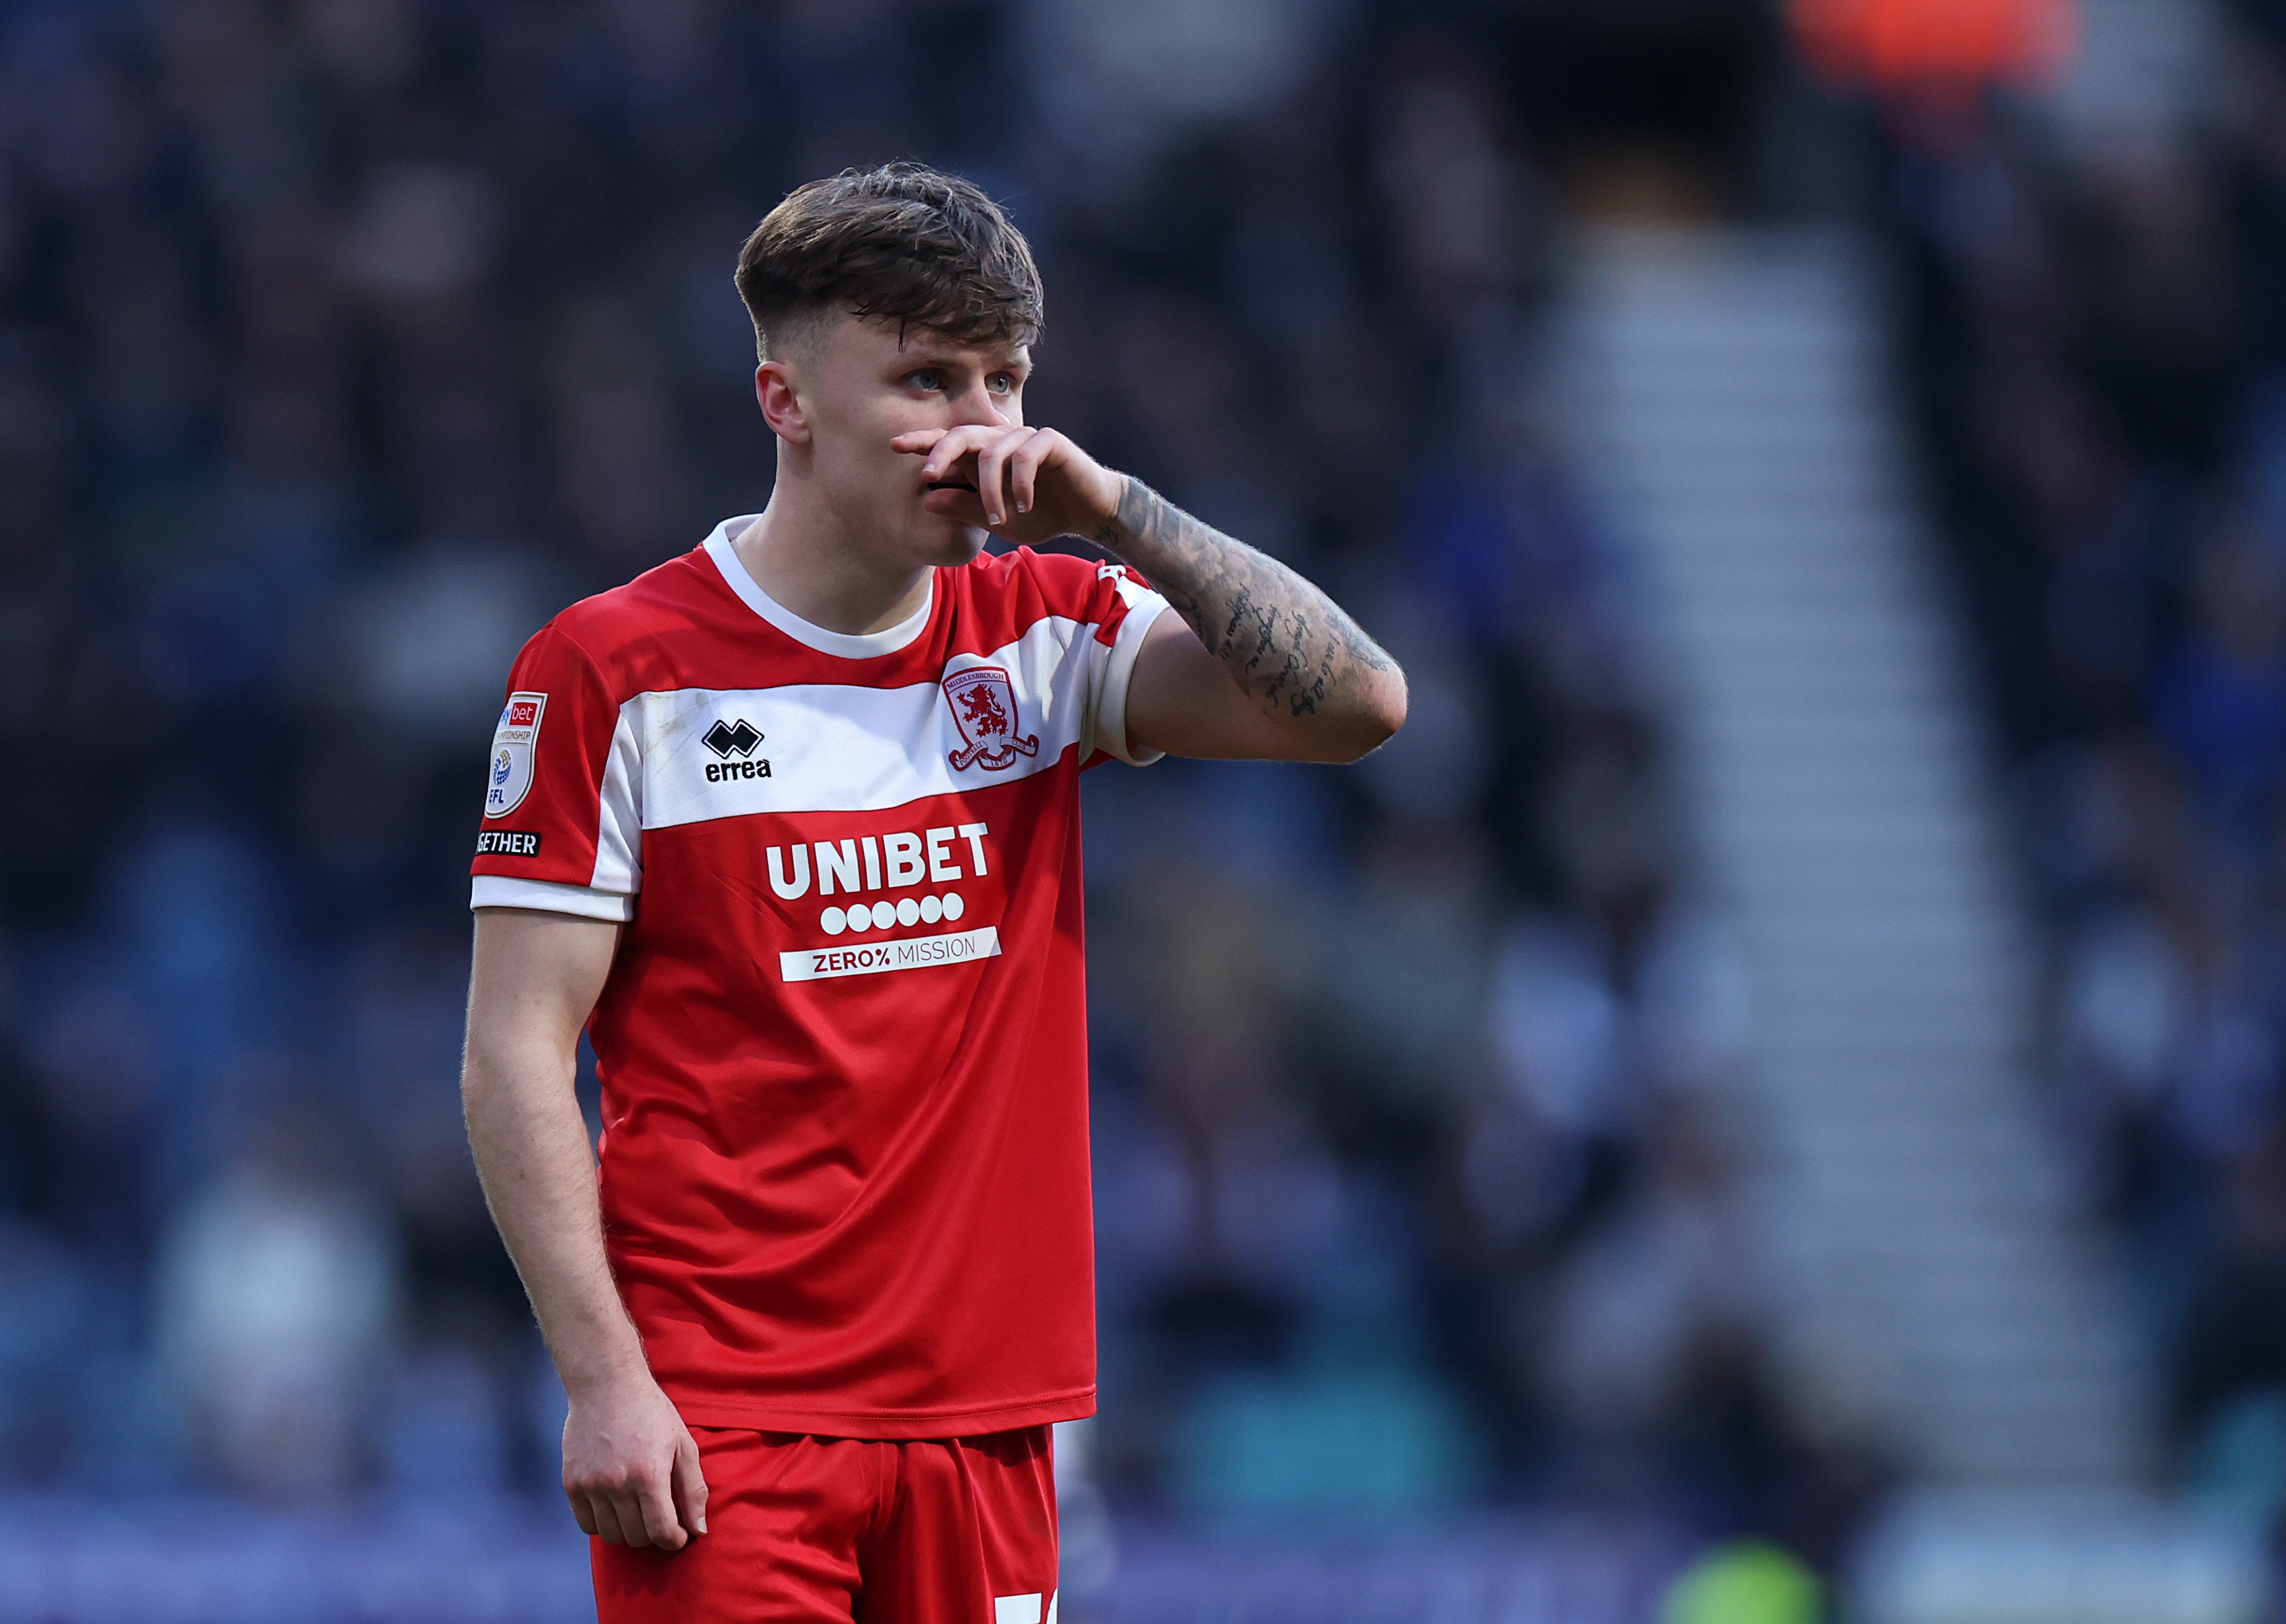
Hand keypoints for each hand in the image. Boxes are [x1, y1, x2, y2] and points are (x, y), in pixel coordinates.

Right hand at [562, 1371, 708, 1550]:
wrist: (606, 1385)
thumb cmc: (651, 1413)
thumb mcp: (683, 1445)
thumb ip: (694, 1490)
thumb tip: (699, 1529)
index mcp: (649, 1475)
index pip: (661, 1532)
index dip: (674, 1540)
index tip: (679, 1534)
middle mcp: (617, 1484)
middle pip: (637, 1538)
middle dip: (654, 1536)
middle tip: (661, 1519)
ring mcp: (591, 1485)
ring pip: (611, 1535)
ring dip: (629, 1531)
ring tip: (638, 1512)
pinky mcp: (572, 1483)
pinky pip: (586, 1524)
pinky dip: (603, 1524)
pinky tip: (615, 1507)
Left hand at [891, 424, 1123, 543]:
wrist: (1088, 512)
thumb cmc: (1041, 514)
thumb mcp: (996, 520)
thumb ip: (964, 509)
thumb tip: (927, 500)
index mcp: (984, 456)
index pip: (948, 443)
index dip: (922, 441)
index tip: (894, 445)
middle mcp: (1000, 440)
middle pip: (963, 434)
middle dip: (941, 452)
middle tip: (927, 475)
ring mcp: (1024, 437)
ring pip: (993, 453)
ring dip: (991, 491)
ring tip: (998, 521)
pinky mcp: (1049, 441)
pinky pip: (1024, 456)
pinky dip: (1020, 484)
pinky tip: (1025, 505)